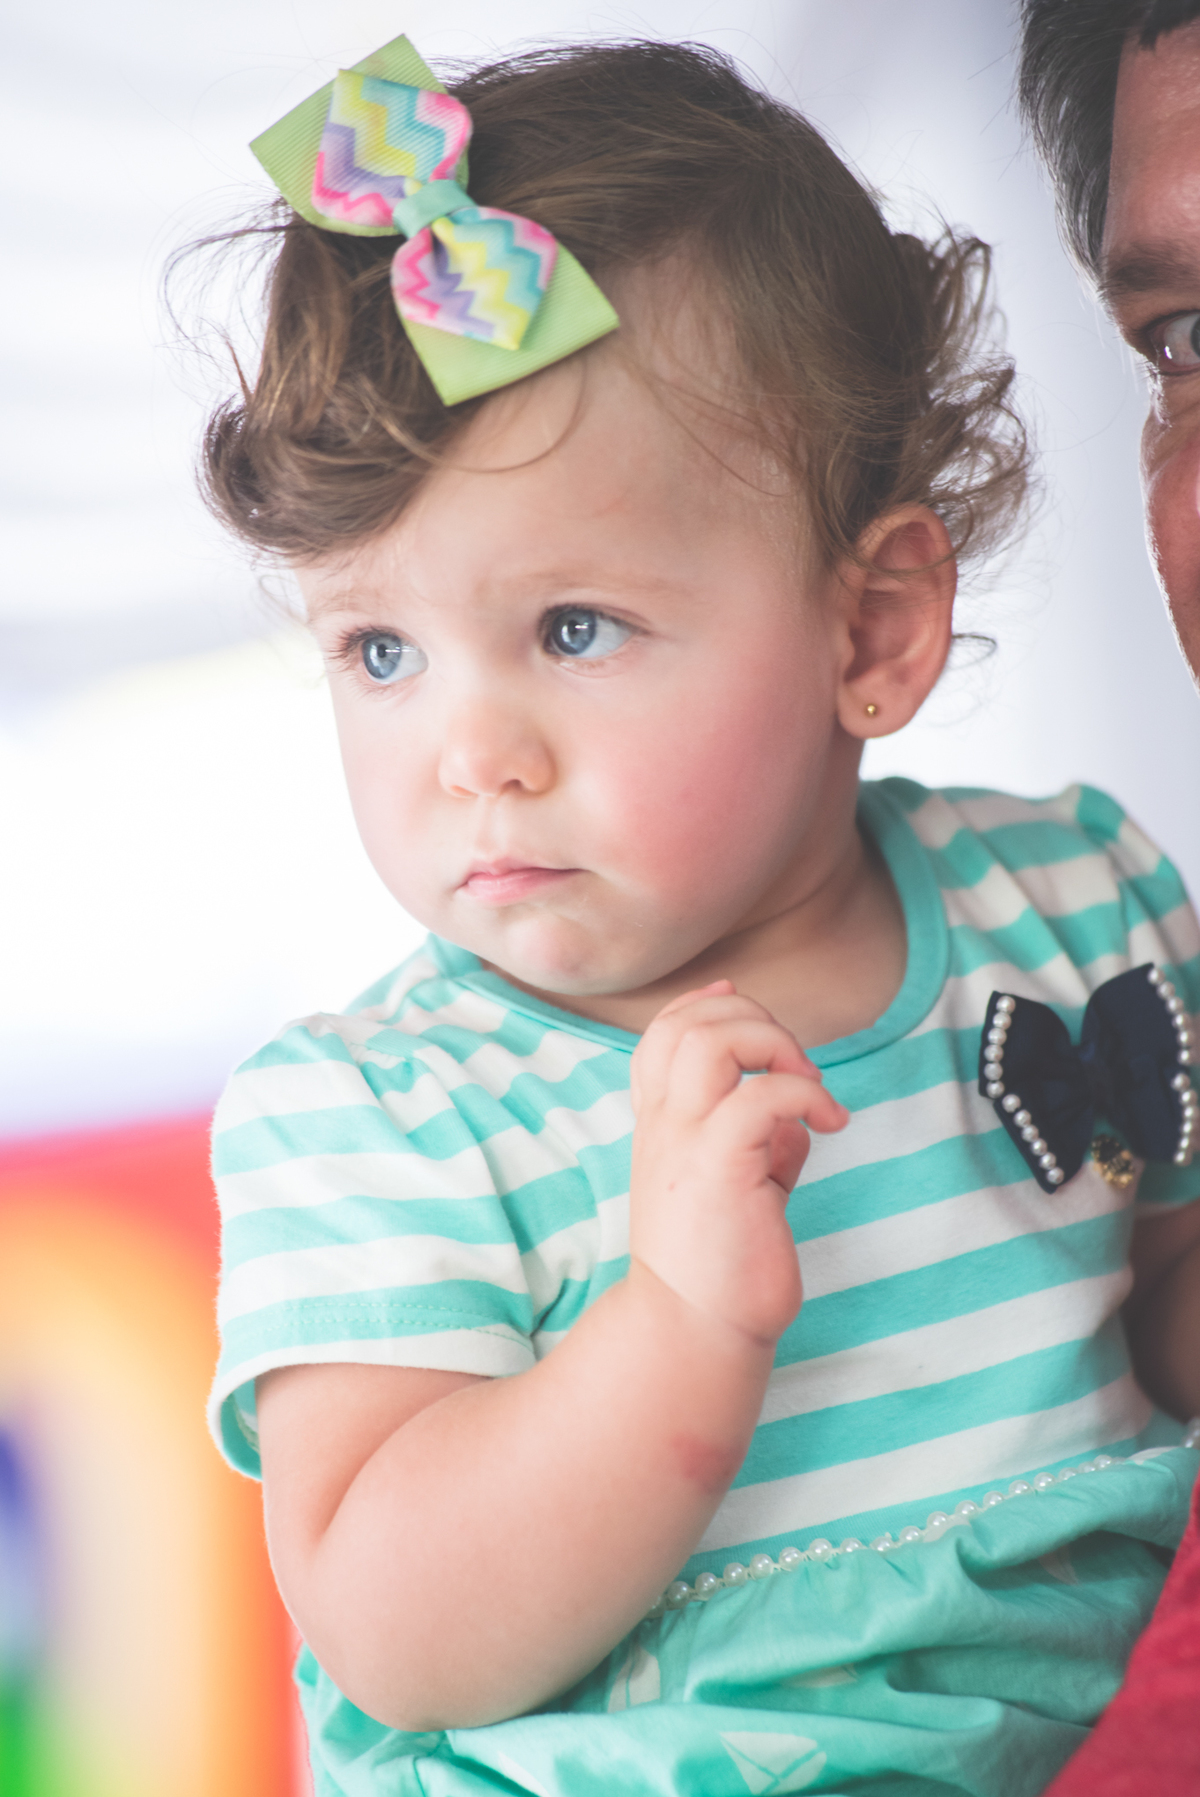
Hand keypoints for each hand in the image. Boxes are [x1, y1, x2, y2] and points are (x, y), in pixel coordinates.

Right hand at [629, 980, 848, 1345]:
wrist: (692, 1331)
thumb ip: (760, 1146)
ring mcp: (686, 1144)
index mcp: (661, 1126)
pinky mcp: (720, 1169)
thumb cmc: (719, 1267)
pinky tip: (830, 1124)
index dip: (704, 1005)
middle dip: (752, 1016)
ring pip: (711, 1041)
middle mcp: (665, 1125)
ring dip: (772, 1043)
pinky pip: (762, 1097)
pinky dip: (806, 1094)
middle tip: (795, 1062)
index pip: (663, 1034)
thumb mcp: (737, 1190)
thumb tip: (798, 1121)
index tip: (744, 1007)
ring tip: (807, 1082)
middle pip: (688, 1023)